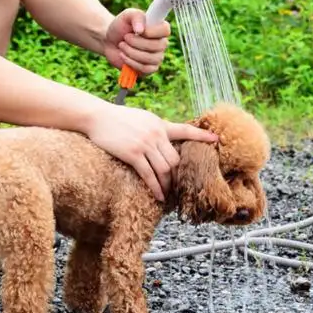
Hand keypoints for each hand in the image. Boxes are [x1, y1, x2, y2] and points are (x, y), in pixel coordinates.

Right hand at [86, 103, 217, 200]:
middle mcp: (155, 133)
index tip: (215, 139)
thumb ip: (155, 127)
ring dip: (167, 184)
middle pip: (175, 159)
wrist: (97, 117)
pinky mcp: (133, 154)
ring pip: (164, 169)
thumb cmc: (117, 118)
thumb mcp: (141, 117)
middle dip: (177, 174)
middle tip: (177, 185)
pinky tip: (159, 196)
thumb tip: (164, 137)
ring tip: (167, 193)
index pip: (184, 129)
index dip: (201, 136)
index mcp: (159, 124)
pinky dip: (156, 188)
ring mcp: (145, 144)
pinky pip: (149, 175)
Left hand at [103, 9, 169, 75]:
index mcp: (159, 28)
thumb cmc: (120, 26)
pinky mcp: (149, 69)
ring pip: (150, 59)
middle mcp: (161, 43)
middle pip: (157, 46)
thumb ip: (136, 16)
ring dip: (131, 52)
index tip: (138, 31)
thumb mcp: (127, 16)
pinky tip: (123, 56)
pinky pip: (145, 69)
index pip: (166, 30)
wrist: (109, 41)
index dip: (152, 32)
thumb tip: (141, 30)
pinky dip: (131, 62)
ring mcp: (156, 57)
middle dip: (136, 42)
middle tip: (126, 37)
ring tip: (122, 45)